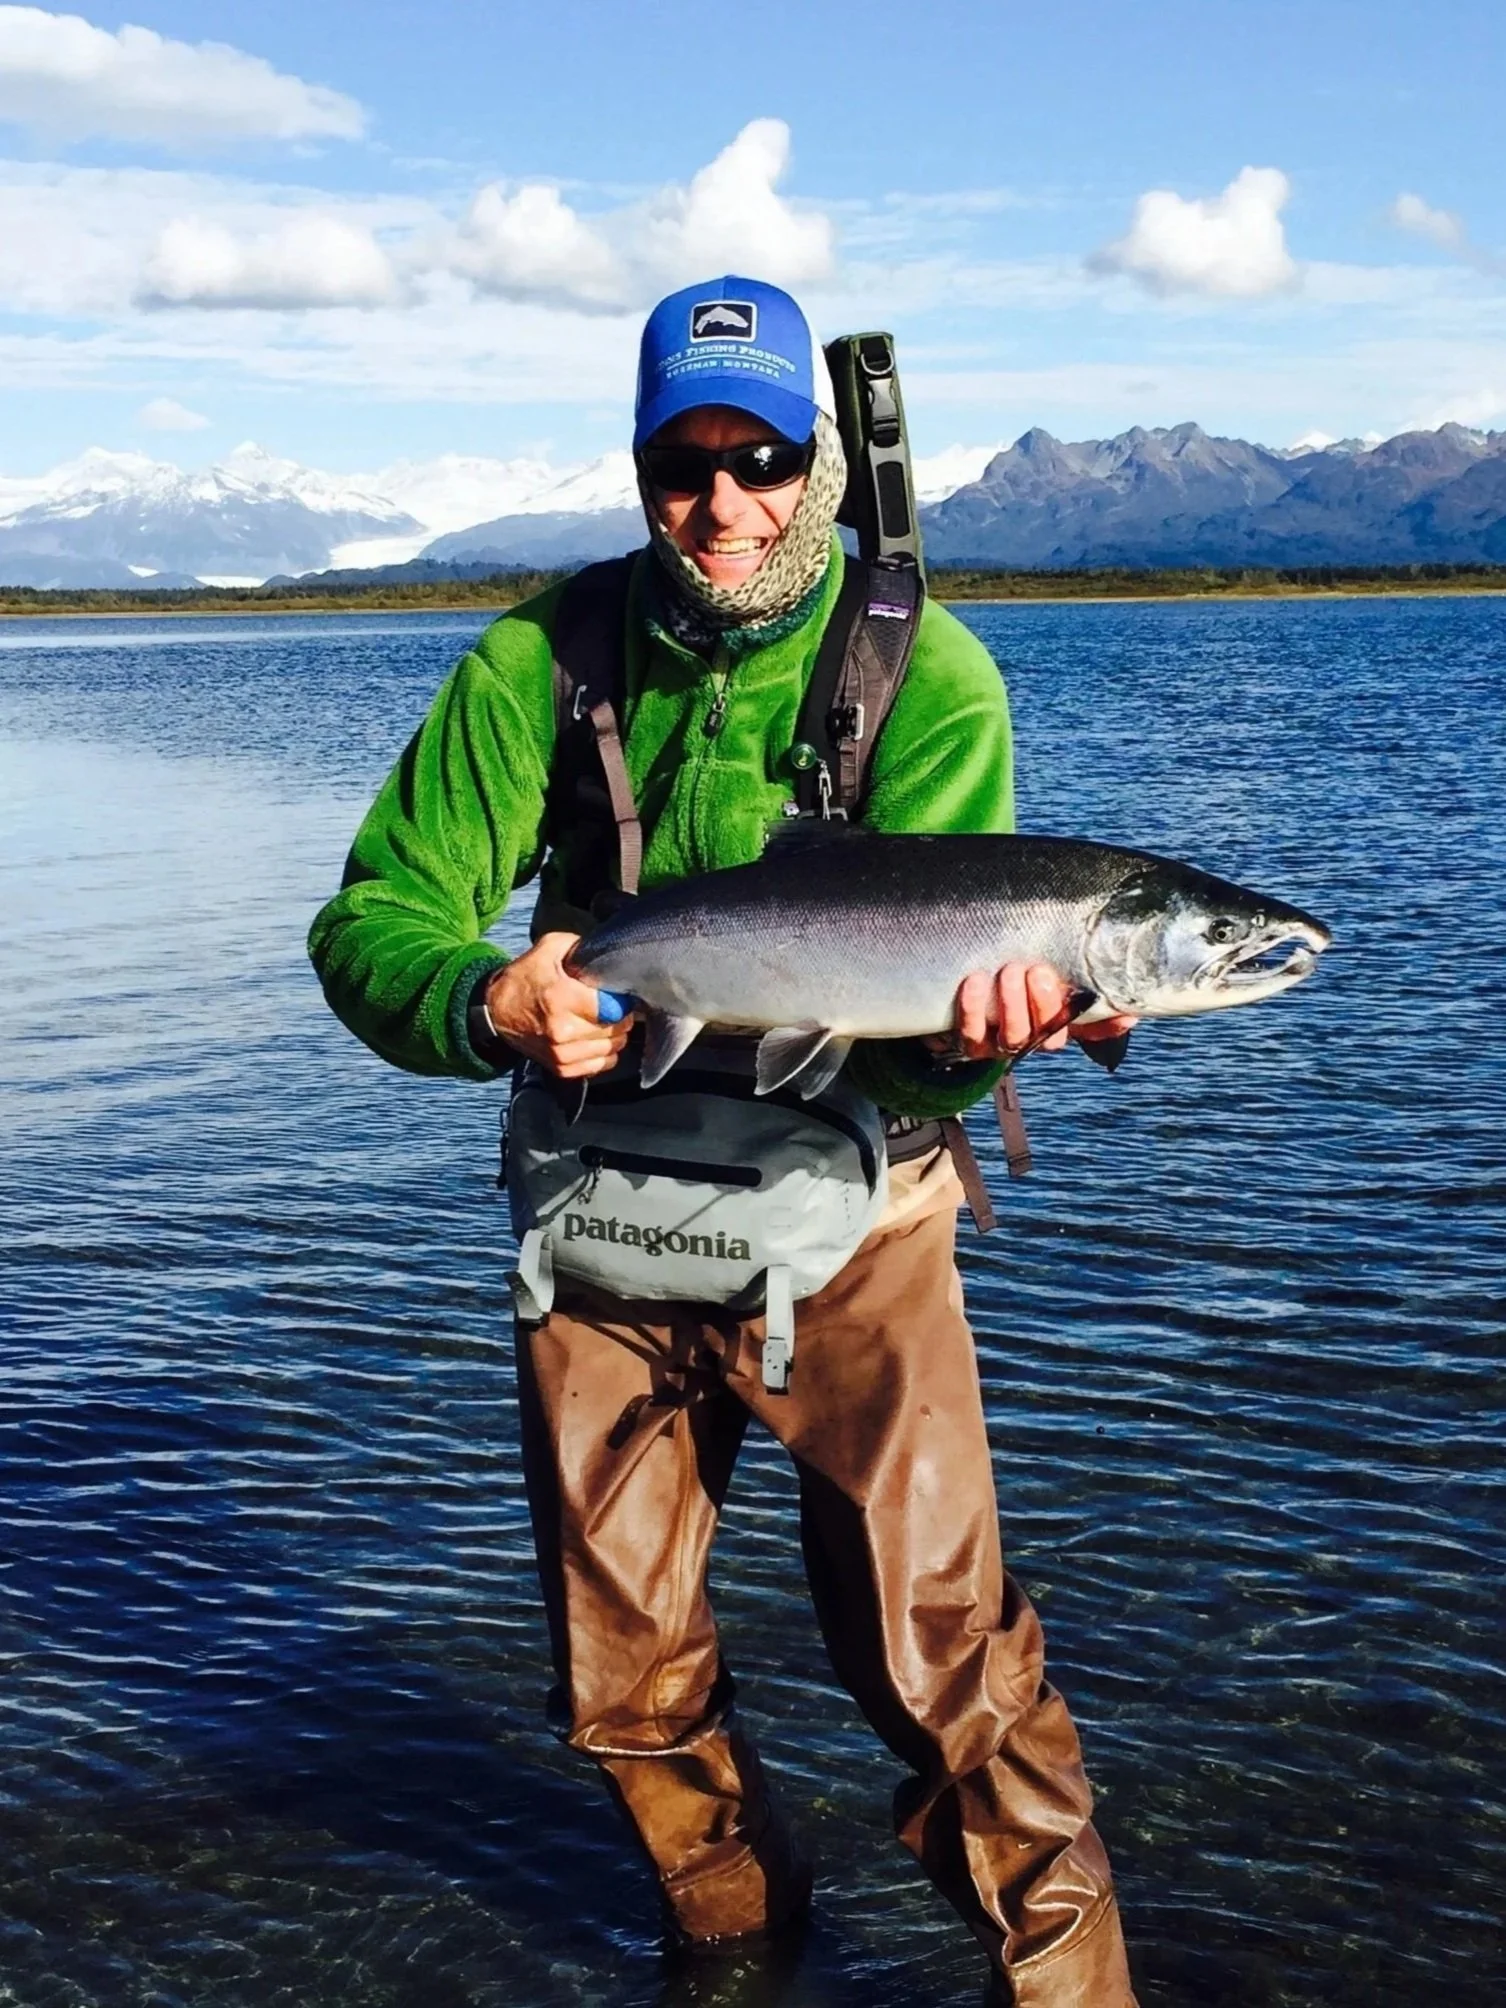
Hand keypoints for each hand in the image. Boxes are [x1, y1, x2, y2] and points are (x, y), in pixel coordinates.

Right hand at [483, 932, 634, 1078]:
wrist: (496, 1011)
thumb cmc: (525, 978)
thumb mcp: (550, 948)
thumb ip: (582, 946)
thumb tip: (610, 953)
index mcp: (560, 997)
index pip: (613, 1008)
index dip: (621, 1000)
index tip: (617, 994)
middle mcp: (561, 1030)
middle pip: (615, 1030)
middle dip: (619, 1017)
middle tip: (609, 1007)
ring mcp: (560, 1053)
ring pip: (611, 1049)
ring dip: (612, 1036)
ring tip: (600, 1022)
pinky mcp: (560, 1068)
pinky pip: (600, 1065)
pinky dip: (602, 1053)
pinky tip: (593, 1038)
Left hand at [929, 963, 1137, 1062]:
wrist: (957, 994)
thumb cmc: (1008, 979)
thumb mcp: (1042, 975)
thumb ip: (1078, 980)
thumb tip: (1128, 1009)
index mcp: (1058, 1022)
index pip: (1090, 1029)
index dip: (1105, 1025)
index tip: (1116, 1008)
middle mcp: (1034, 1039)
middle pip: (1048, 1034)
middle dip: (1044, 1002)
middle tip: (1036, 971)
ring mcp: (1002, 1045)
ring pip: (1014, 1036)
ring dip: (1013, 1003)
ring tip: (1009, 971)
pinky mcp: (970, 1044)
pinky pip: (972, 1033)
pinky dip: (973, 1008)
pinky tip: (975, 981)